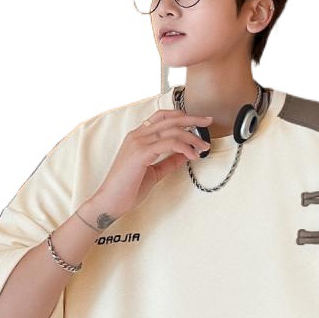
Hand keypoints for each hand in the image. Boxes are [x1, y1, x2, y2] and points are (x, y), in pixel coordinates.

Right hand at [94, 110, 212, 216]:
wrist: (110, 201)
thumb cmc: (127, 189)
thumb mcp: (154, 173)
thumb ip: (168, 162)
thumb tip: (185, 155)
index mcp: (138, 136)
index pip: (162, 117)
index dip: (181, 116)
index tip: (198, 121)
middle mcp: (137, 135)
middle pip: (169, 118)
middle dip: (192, 119)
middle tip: (208, 122)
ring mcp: (138, 143)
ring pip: (172, 130)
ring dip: (192, 137)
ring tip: (203, 147)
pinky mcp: (141, 153)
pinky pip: (169, 143)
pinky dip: (184, 147)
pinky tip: (192, 155)